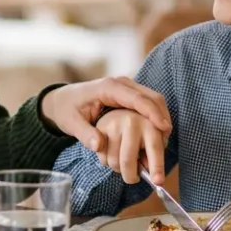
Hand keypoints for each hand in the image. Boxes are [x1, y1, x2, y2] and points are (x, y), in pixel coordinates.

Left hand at [40, 76, 172, 155]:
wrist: (62, 100)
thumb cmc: (67, 110)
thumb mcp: (71, 123)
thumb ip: (85, 134)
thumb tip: (98, 146)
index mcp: (108, 88)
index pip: (136, 98)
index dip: (152, 113)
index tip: (163, 127)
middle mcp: (121, 84)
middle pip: (151, 96)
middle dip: (162, 115)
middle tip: (168, 136)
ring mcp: (127, 88)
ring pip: (153, 99)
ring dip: (161, 116)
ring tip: (165, 137)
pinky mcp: (129, 95)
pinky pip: (148, 103)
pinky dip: (156, 115)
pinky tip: (158, 132)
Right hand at [94, 109, 167, 184]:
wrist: (121, 110)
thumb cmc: (140, 130)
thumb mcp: (152, 139)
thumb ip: (152, 156)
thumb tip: (151, 176)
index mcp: (150, 125)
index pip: (154, 149)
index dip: (157, 167)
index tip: (158, 182)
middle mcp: (132, 122)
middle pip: (128, 161)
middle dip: (131, 177)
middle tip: (133, 178)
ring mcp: (114, 124)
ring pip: (113, 162)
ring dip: (118, 169)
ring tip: (123, 161)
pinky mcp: (100, 128)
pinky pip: (101, 156)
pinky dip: (107, 161)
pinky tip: (112, 152)